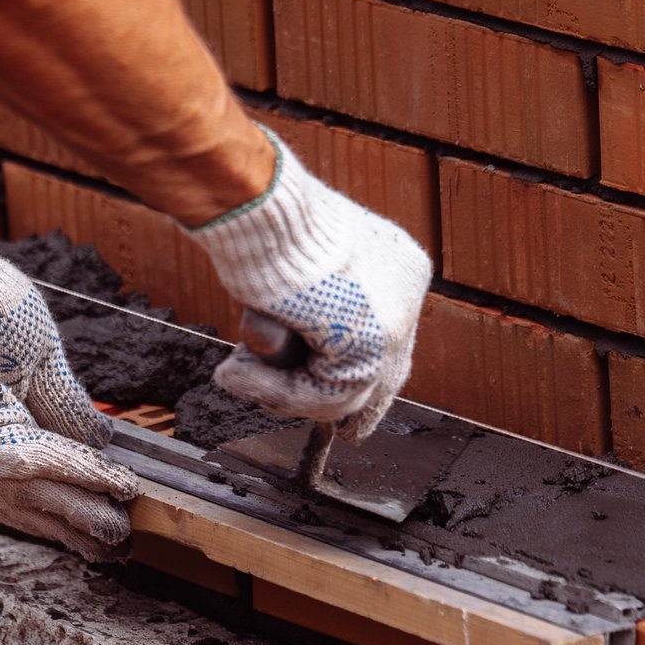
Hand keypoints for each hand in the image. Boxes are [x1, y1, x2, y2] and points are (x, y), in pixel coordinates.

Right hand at [190, 128, 431, 441]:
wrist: (265, 210)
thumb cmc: (269, 225)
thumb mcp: (299, 272)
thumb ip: (308, 311)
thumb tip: (284, 352)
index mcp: (402, 269)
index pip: (391, 342)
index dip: (368, 380)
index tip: (352, 415)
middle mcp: (408, 297)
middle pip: (384, 375)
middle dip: (347, 408)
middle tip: (336, 433)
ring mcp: (394, 324)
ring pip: (347, 393)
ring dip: (286, 395)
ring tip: (238, 376)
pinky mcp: (369, 347)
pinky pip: (324, 397)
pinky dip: (276, 393)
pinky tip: (237, 375)